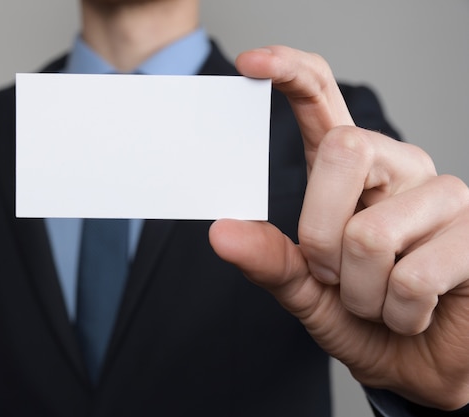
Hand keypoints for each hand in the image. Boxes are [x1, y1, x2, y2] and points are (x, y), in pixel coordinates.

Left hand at [209, 46, 468, 409]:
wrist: (414, 363)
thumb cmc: (360, 316)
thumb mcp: (303, 289)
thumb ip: (268, 259)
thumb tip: (221, 233)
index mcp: (350, 171)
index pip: (322, 100)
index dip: (291, 73)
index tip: (251, 63)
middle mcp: (399, 167)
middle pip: (344, 150)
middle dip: (321, 235)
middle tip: (335, 274)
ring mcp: (444, 196)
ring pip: (371, 232)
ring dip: (361, 290)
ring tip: (378, 299)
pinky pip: (413, 275)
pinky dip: (397, 311)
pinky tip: (412, 312)